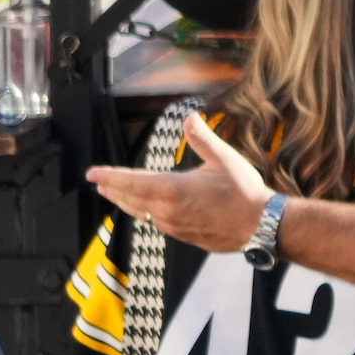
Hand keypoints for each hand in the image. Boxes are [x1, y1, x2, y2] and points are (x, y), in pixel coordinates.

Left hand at [88, 114, 271, 255]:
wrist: (262, 225)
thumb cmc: (245, 192)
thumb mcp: (224, 159)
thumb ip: (202, 138)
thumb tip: (190, 118)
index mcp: (173, 189)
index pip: (130, 182)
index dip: (109, 177)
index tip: (92, 174)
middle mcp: (168, 211)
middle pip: (130, 200)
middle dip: (113, 190)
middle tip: (100, 184)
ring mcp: (175, 226)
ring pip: (141, 214)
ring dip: (126, 203)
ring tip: (116, 197)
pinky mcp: (184, 236)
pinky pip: (156, 224)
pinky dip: (145, 214)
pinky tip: (147, 211)